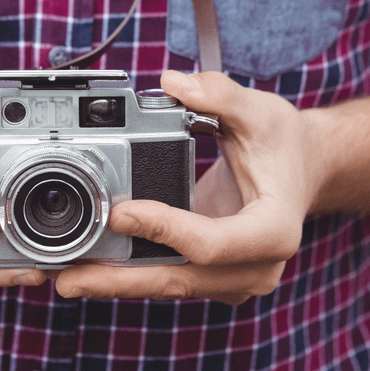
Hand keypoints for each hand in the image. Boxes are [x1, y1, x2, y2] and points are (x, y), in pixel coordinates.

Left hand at [55, 70, 326, 304]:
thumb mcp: (259, 110)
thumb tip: (173, 85)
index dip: (165, 230)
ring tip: (64, 278)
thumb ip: (219, 94)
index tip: (121, 211)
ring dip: (116, 282)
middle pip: (181, 278)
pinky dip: (129, 275)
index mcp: (275, 229)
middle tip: (67, 278)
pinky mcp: (214, 278)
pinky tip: (90, 269)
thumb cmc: (284, 142)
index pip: (213, 242)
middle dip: (121, 279)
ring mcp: (235, 278)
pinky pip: (168, 279)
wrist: (305, 168)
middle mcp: (257, 266)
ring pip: (169, 285)